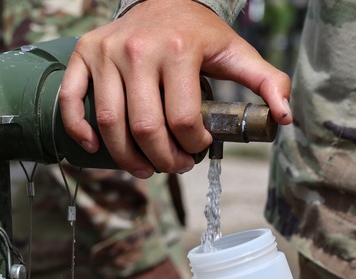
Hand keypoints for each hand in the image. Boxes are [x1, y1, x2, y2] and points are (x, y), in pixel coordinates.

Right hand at [59, 0, 292, 176]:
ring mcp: (107, 52)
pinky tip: (95, 148)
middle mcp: (138, 50)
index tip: (198, 149)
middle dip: (163, 160)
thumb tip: (283, 117)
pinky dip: (79, 130)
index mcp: (179, 49)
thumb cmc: (198, 33)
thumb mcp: (236, 52)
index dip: (192, 147)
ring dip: (127, 158)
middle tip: (174, 167)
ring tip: (145, 168)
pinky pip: (72, 101)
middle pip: (145, 128)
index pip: (182, 119)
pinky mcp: (84, 54)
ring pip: (110, 123)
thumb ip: (267, 82)